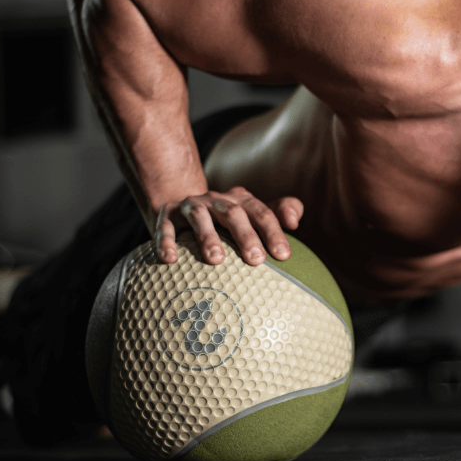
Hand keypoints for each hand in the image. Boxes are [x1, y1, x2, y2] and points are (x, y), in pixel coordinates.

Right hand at [155, 187, 303, 265]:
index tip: (284, 255)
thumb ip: (279, 213)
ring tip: (217, 260)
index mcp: (242, 200)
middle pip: (234, 213)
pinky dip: (166, 242)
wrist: (184, 209)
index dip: (273, 232)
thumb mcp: (254, 214)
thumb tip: (295, 220)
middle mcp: (217, 199)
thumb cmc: (227, 221)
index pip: (261, 212)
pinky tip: (170, 259)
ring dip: (208, 237)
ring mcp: (191, 206)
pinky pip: (165, 227)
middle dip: (246, 235)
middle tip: (256, 260)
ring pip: (200, 216)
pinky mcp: (167, 215)